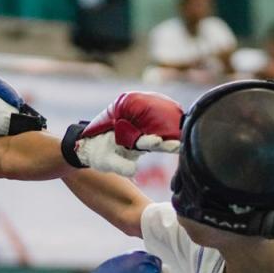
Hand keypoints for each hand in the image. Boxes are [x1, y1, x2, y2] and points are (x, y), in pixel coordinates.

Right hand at [66, 92, 182, 176]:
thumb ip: (121, 167)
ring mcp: (133, 127)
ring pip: (149, 122)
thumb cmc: (100, 156)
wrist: (87, 146)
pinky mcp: (126, 119)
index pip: (155, 146)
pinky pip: (138, 112)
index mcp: (137, 148)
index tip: (176, 144)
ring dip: (163, 120)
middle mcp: (138, 137)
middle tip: (186, 129)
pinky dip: (149, 108)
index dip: (166, 145)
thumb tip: (135, 170)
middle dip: (171, 132)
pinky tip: (162, 102)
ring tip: (180, 116)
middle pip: (158, 132)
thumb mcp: (109, 163)